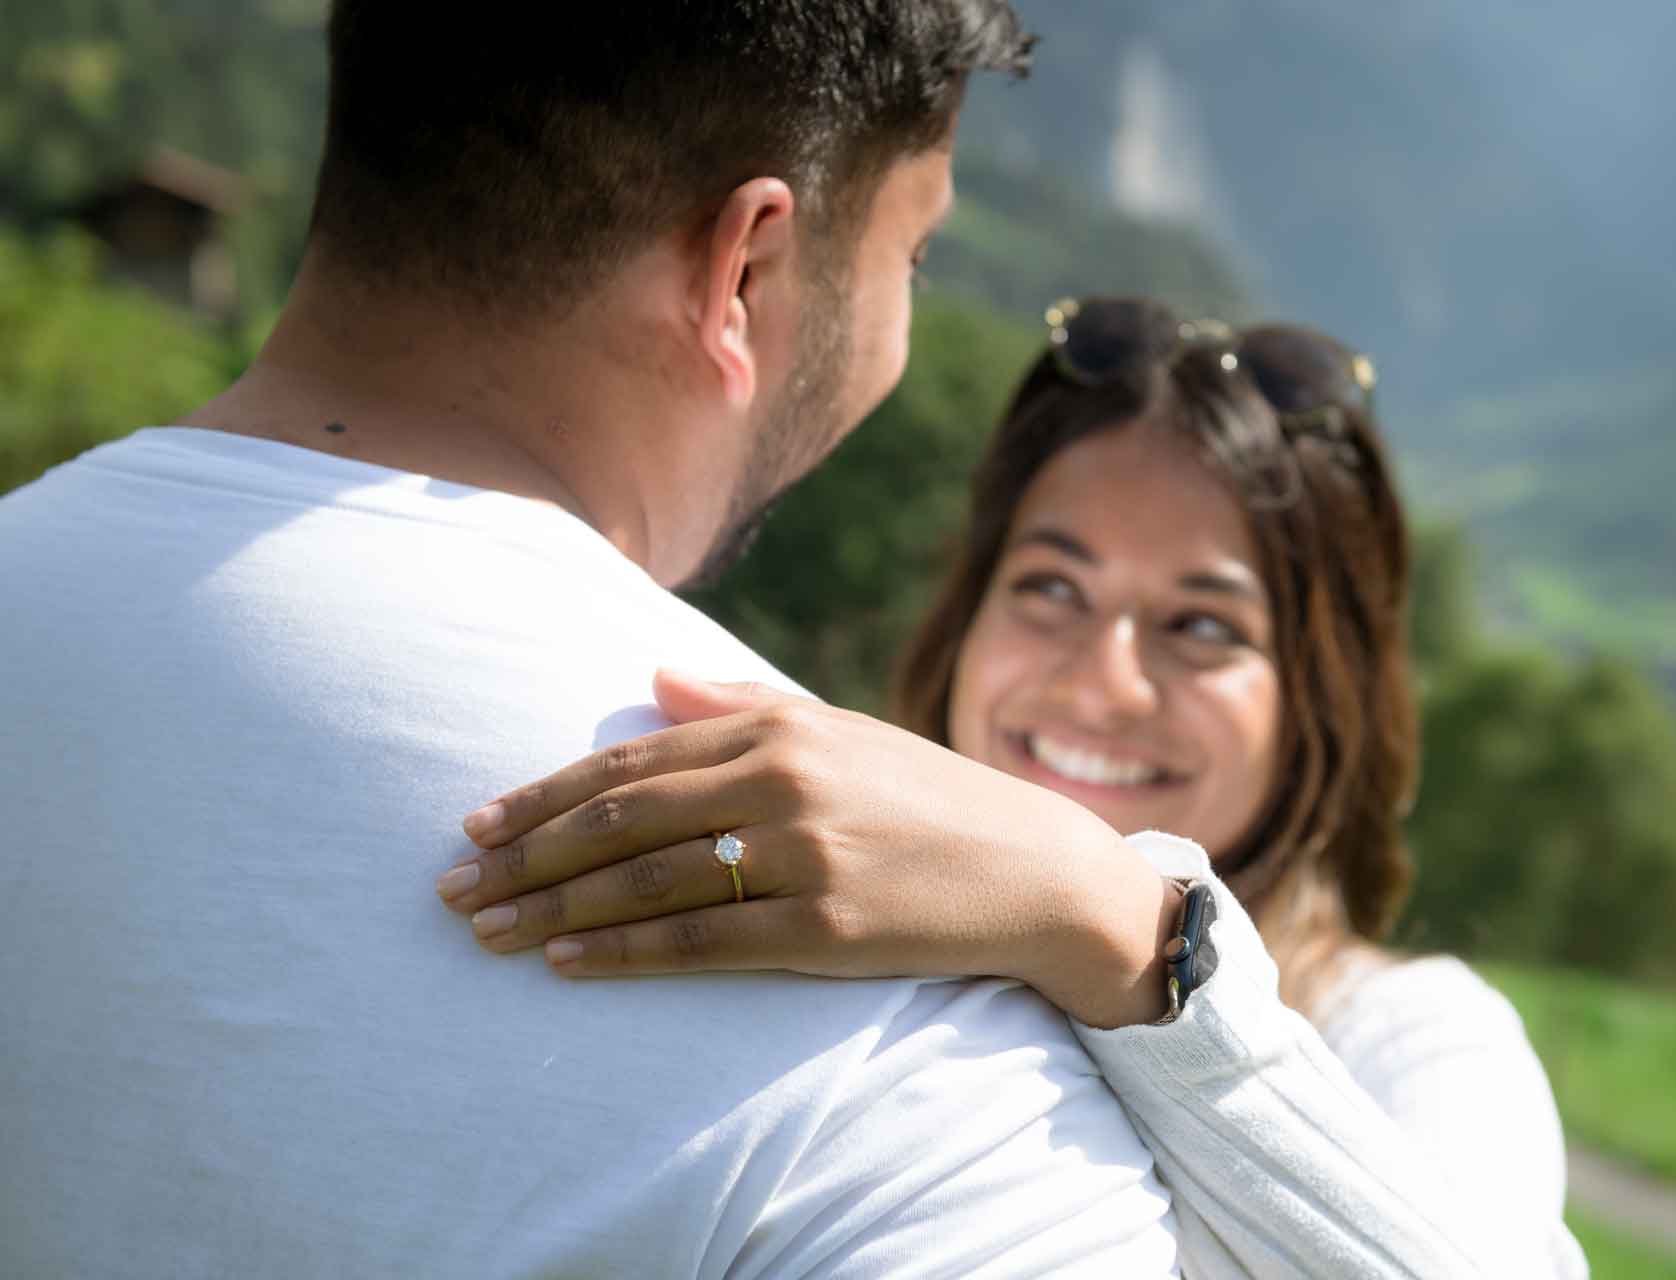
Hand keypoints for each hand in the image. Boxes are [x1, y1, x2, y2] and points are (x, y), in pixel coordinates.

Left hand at [436, 670, 1182, 1027]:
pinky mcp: (825, 926)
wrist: (1033, 869)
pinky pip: (699, 944)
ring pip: (646, 883)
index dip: (545, 794)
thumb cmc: (927, 797)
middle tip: (453, 886)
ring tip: (485, 932)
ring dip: (553, 910)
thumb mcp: (841, 731)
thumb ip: (741, 703)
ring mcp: (805, 854)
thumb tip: (651, 678)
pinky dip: (622, 954)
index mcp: (781, 726)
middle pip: (622, 819)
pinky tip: (566, 962)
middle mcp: (784, 781)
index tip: (477, 824)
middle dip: (526, 856)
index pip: (634, 760)